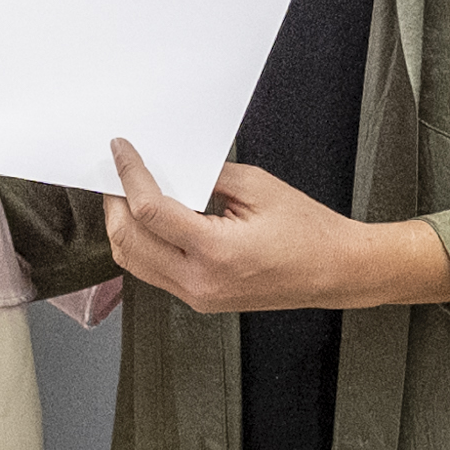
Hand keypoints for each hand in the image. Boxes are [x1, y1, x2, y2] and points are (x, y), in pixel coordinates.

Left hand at [101, 141, 449, 313]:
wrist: (335, 272)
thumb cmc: (308, 230)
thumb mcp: (257, 187)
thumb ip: (208, 176)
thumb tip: (169, 166)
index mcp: (215, 252)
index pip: (149, 211)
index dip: (128, 176)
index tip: (121, 150)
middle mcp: (199, 282)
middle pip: (128, 241)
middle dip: (114, 202)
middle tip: (117, 172)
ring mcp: (197, 296)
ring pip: (133, 262)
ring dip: (123, 226)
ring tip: (127, 193)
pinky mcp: (200, 299)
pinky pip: (153, 272)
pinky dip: (142, 243)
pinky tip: (149, 219)